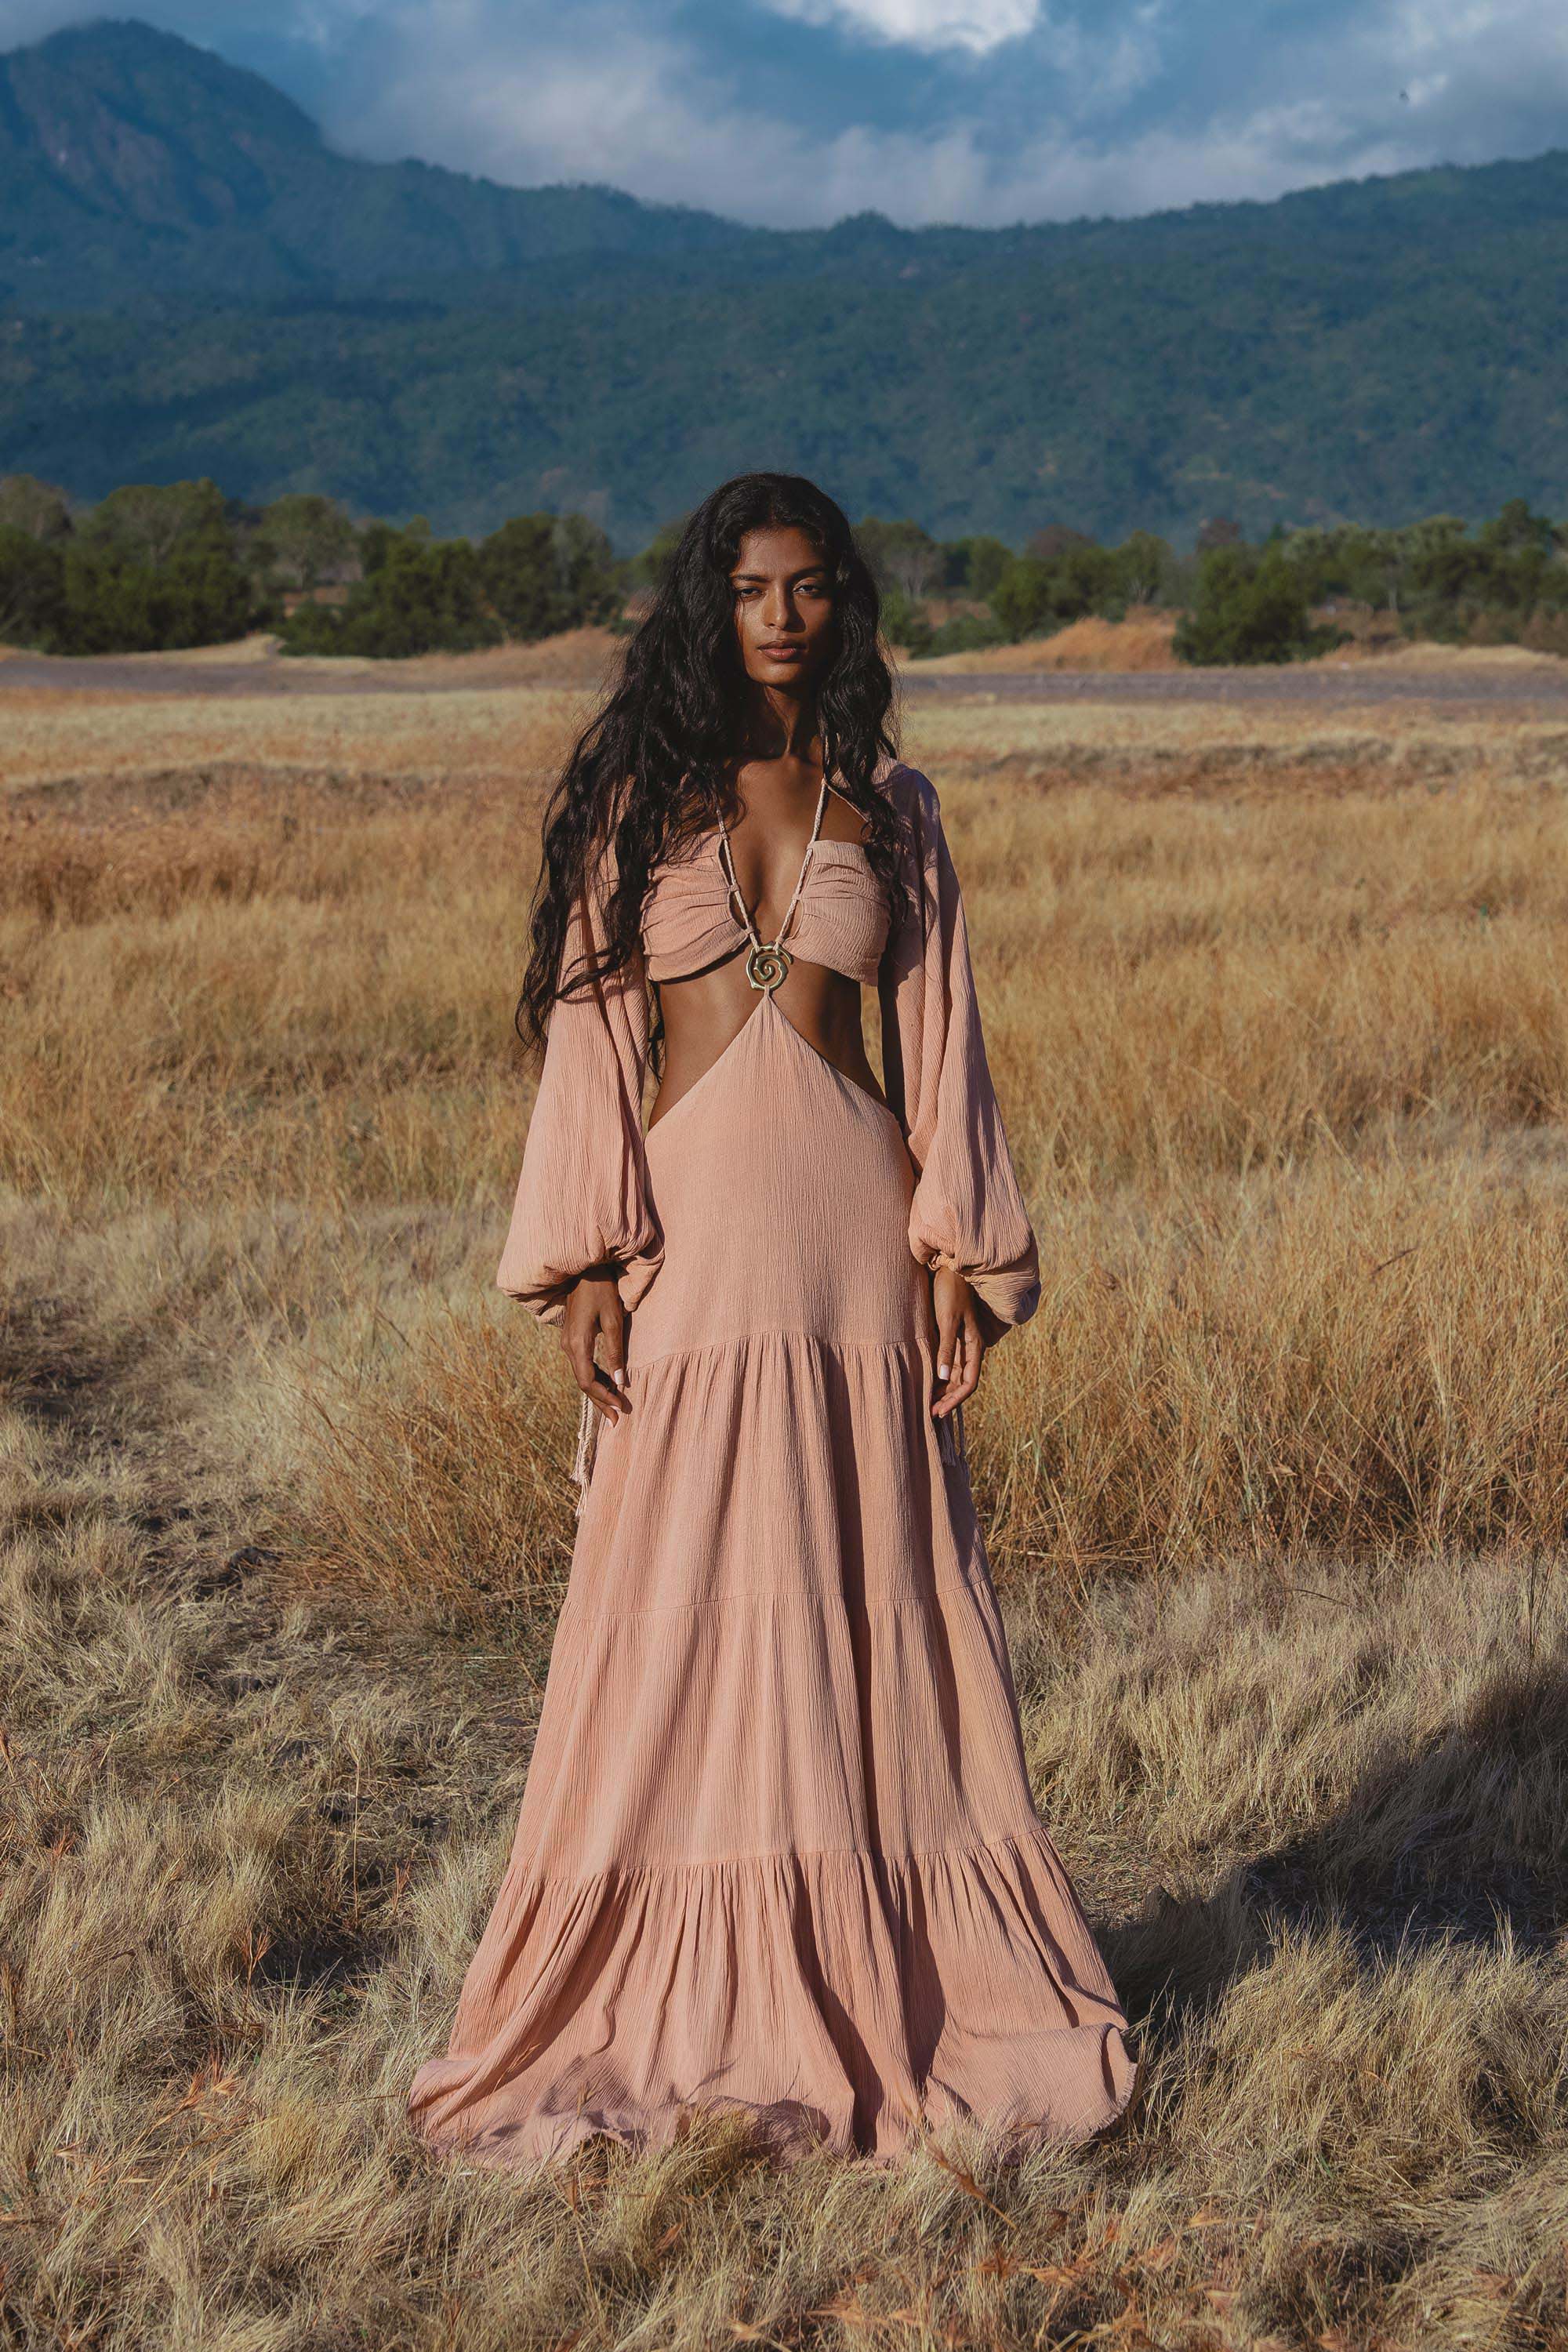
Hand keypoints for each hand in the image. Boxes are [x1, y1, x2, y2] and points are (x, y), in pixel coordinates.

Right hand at [561, 1270, 630, 1424]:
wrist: (586, 1270)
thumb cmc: (602, 1291)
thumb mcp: (614, 1320)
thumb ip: (615, 1352)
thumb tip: (620, 1382)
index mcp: (577, 1344)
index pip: (588, 1381)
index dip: (604, 1398)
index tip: (621, 1408)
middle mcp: (568, 1346)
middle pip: (583, 1383)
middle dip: (600, 1402)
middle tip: (616, 1421)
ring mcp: (567, 1342)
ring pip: (582, 1375)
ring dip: (598, 1391)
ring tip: (615, 1406)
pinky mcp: (571, 1338)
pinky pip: (582, 1364)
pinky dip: (595, 1377)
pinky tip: (607, 1384)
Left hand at [931, 1266, 983, 1420]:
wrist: (949, 1269)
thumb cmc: (950, 1291)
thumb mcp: (947, 1320)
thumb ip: (946, 1348)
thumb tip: (944, 1378)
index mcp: (974, 1346)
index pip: (969, 1383)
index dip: (956, 1400)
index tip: (939, 1411)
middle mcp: (970, 1348)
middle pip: (962, 1383)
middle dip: (948, 1400)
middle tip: (930, 1414)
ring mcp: (960, 1343)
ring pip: (954, 1375)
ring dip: (943, 1390)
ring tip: (927, 1403)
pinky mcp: (949, 1337)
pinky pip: (946, 1363)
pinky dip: (938, 1376)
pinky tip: (927, 1382)